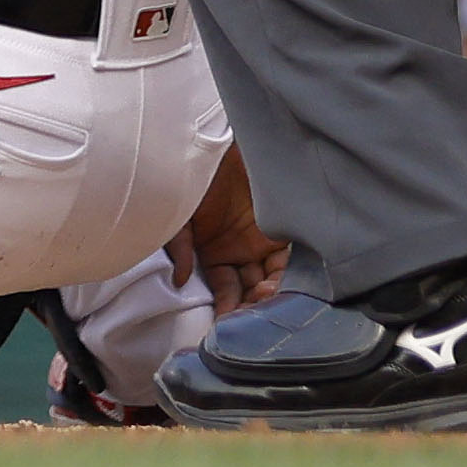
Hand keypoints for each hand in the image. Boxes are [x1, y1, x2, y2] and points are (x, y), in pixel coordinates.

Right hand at [175, 142, 287, 311]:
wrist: (214, 141)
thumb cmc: (189, 175)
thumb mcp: (176, 214)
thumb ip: (180, 247)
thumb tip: (181, 281)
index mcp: (214, 253)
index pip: (225, 291)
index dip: (228, 308)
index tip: (229, 324)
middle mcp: (241, 252)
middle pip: (253, 289)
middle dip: (254, 306)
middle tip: (253, 313)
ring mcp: (264, 241)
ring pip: (274, 278)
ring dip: (272, 294)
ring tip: (265, 296)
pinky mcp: (283, 228)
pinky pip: (290, 258)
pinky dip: (287, 273)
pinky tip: (280, 282)